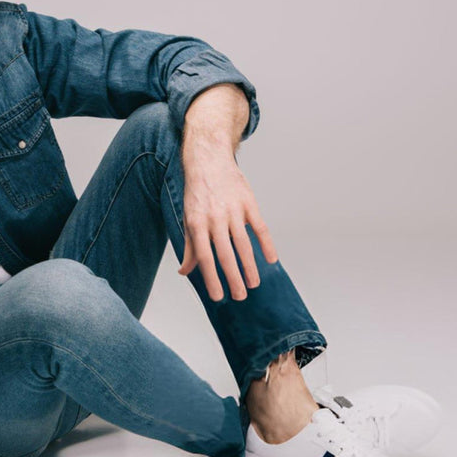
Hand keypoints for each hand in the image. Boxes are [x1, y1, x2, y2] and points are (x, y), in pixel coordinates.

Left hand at [176, 152, 277, 301]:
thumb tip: (184, 272)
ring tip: (254, 283)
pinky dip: (266, 244)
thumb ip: (189, 246)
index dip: (212, 279)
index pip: (205, 258)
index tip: (219, 297)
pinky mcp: (248, 202)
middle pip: (225, 254)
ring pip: (243, 244)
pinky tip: (272, 260)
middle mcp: (215, 218)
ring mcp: (233, 210)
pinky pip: (260, 227)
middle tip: (240, 296)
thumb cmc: (196, 193)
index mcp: (197, 224)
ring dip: (250, 266)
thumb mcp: (188, 218)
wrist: (208, 159)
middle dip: (233, 278)